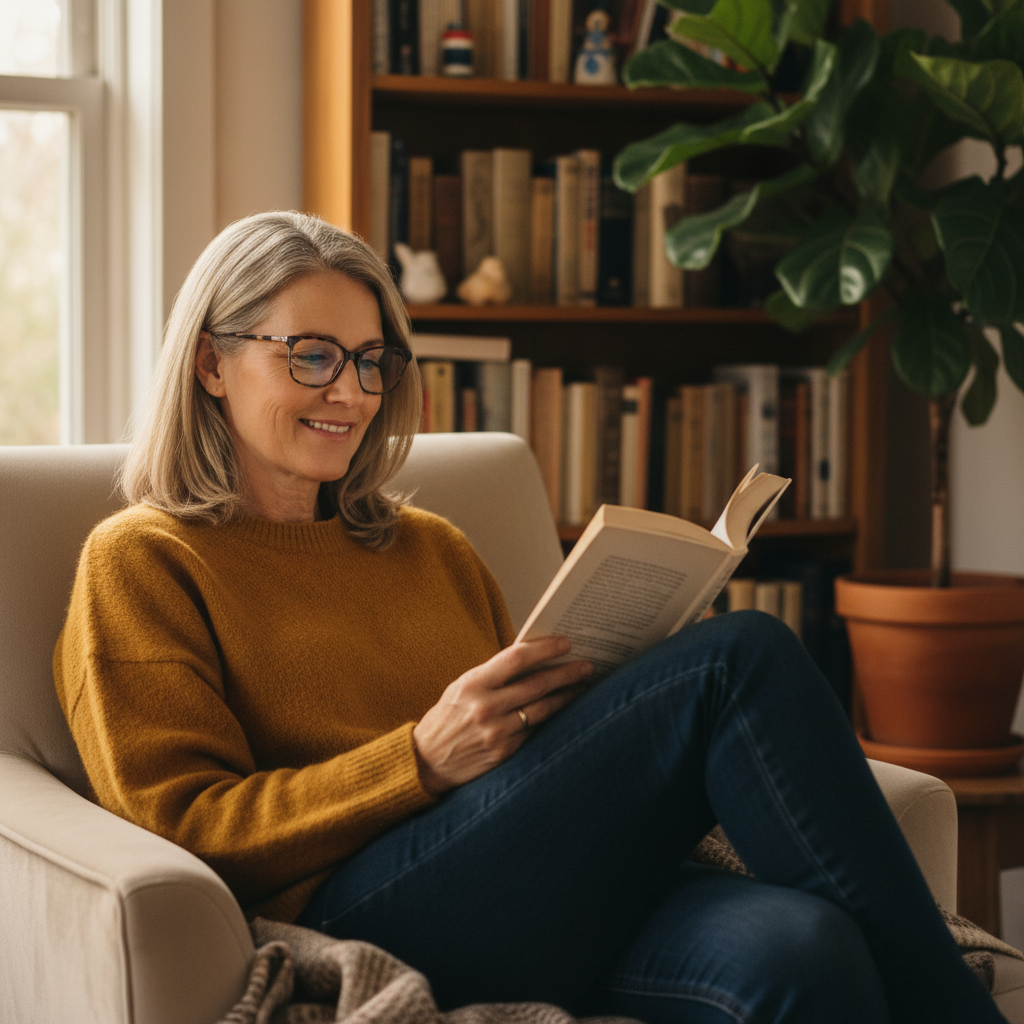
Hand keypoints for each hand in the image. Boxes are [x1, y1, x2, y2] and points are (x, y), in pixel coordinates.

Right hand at [412, 637, 592, 795]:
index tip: (565, 643)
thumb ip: (492, 675)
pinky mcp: (504, 753)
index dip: (544, 649)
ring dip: (566, 696)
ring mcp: (496, 732)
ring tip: (582, 686)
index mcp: (473, 684)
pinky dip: (550, 718)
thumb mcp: (461, 688)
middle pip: (537, 684)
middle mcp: (485, 707)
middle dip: (566, 673)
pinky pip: (534, 731)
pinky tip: (562, 710)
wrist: (426, 762)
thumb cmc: (447, 718)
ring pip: (542, 709)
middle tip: (587, 665)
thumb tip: (532, 659)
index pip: (516, 658)